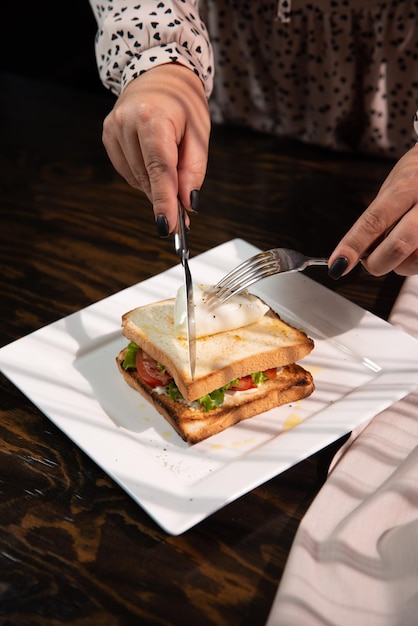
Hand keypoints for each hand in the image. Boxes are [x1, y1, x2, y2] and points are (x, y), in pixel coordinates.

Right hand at [102, 64, 209, 233]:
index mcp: (152, 118)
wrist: (158, 73)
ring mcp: (113, 130)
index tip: (167, 226)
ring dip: (156, 187)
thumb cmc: (183, 101)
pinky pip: (128, 172)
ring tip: (172, 179)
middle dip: (165, 200)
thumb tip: (188, 203)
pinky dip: (144, 176)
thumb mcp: (199, 133)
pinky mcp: (107, 137)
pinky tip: (153, 163)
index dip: (163, 201)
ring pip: (137, 179)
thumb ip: (193, 170)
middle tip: (182, 219)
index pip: (158, 169)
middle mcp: (126, 123)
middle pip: (148, 178)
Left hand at [329, 146, 417, 277]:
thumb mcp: (396, 185)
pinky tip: (414, 246)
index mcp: (408, 184)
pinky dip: (414, 262)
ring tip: (399, 246)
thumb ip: (378, 218)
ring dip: (399, 266)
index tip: (337, 265)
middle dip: (376, 263)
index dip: (353, 246)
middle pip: (398, 246)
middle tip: (369, 261)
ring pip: (415, 262)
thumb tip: (356, 253)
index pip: (375, 220)